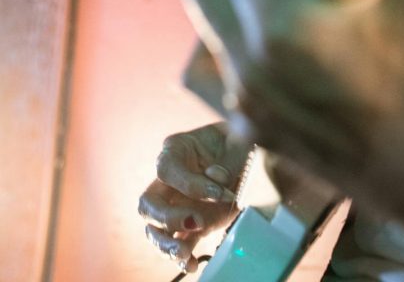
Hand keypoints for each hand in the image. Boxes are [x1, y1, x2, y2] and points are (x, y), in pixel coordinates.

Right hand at [138, 122, 246, 272]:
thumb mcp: (237, 143)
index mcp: (176, 149)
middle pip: (148, 203)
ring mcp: (176, 205)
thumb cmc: (238, 141)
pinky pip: (177, 244)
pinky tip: (192, 265)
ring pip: (154, 229)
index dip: (189, 184)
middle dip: (166, 217)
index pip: (166, 169)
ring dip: (166, 244)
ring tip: (184, 253)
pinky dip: (182, 258)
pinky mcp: (189, 225)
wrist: (250, 156)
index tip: (218, 193)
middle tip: (195, 222)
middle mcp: (169, 180)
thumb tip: (216, 177)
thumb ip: (227, 159)